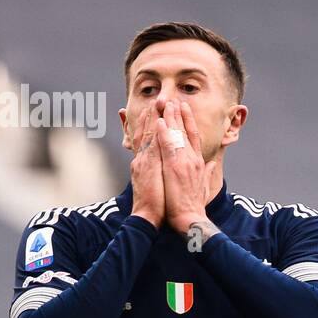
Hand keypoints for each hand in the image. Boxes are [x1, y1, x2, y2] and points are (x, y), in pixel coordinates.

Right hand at [129, 107, 164, 227]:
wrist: (148, 217)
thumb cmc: (158, 204)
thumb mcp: (161, 184)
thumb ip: (167, 172)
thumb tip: (175, 166)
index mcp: (147, 163)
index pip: (150, 140)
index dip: (153, 126)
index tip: (159, 112)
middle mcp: (143, 159)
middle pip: (147, 133)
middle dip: (153, 116)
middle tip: (158, 100)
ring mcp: (143, 161)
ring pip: (148, 135)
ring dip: (152, 118)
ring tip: (157, 103)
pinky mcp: (146, 166)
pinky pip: (150, 144)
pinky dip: (153, 132)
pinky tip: (158, 120)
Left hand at [157, 99, 209, 237]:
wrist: (190, 218)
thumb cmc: (194, 204)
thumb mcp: (204, 184)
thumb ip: (208, 171)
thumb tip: (213, 163)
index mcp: (198, 162)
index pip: (194, 136)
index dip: (189, 120)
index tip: (184, 107)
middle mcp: (193, 159)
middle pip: (186, 131)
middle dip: (179, 113)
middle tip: (174, 98)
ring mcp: (184, 162)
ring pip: (176, 135)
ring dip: (170, 118)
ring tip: (164, 103)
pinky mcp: (175, 167)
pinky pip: (167, 145)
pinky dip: (163, 132)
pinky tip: (158, 121)